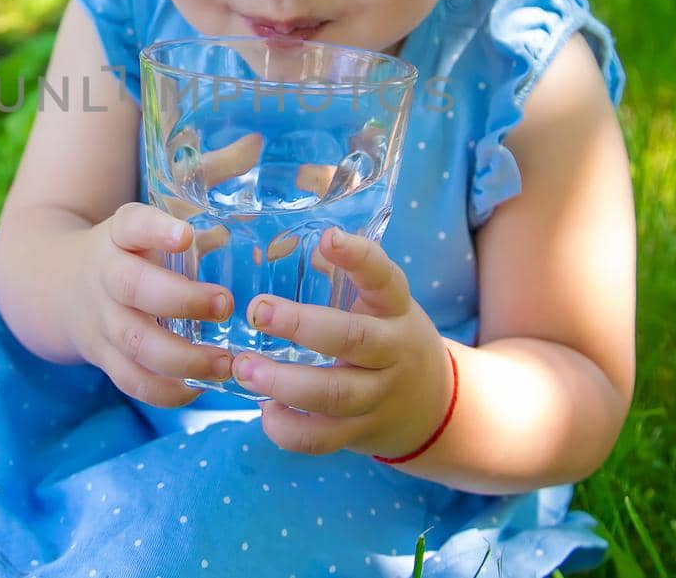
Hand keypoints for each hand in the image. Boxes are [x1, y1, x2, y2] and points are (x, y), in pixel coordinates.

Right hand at [65, 202, 235, 407]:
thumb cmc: (131, 248)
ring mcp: (102, 321)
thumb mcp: (151, 217)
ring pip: (135, 343)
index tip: (186, 235)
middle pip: (133, 288)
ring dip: (182, 357)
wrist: (59, 287)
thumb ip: (201, 185)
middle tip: (225, 304)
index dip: (156, 230)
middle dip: (182, 300)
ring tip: (224, 362)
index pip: (131, 224)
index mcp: (118, 234)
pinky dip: (166, 391)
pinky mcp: (104, 357)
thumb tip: (252, 149)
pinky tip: (200, 387)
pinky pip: (131, 381)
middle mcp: (105, 276)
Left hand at [232, 227, 453, 458]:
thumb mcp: (382, 306)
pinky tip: (264, 411)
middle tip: (257, 311)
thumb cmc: (388, 339)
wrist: (432, 406)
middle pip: (353, 339)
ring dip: (284, 383)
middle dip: (302, 326)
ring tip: (243, 368)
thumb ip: (342, 280)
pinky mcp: (360, 433)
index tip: (328, 237)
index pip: (384, 278)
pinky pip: (322, 438)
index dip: (358, 257)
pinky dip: (288, 430)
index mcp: (396, 310)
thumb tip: (276, 244)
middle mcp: (393, 352)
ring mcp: (379, 396)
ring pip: (334, 394)